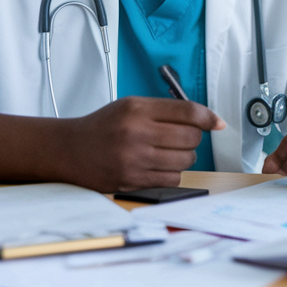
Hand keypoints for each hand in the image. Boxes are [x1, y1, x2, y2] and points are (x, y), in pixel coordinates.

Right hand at [58, 96, 225, 192]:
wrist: (69, 150)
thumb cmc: (103, 127)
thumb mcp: (131, 106)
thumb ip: (166, 110)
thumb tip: (206, 119)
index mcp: (137, 109)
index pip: (187, 111)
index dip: (208, 117)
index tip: (217, 123)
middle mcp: (136, 133)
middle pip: (191, 137)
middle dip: (193, 138)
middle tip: (182, 137)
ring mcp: (134, 159)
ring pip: (185, 160)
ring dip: (183, 157)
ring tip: (166, 152)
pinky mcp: (132, 181)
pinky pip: (173, 179)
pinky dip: (172, 173)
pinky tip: (158, 166)